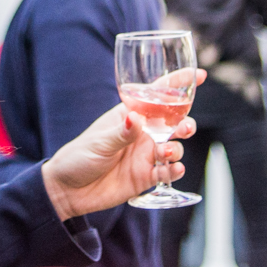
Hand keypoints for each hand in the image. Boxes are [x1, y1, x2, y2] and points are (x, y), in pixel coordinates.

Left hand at [41, 91, 199, 221]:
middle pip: (173, 123)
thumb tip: (136, 119)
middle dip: (185, 122)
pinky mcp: (145, 176)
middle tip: (185, 127)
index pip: (157, 95)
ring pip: (173, 147)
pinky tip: (174, 169)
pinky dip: (174, 170)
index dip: (178, 83)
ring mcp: (145, 155)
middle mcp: (141, 133)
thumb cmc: (79, 157)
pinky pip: (167, 171)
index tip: (199, 75)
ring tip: (168, 152)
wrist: (68, 191)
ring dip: (177, 148)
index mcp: (129, 115)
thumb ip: (121, 133)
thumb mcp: (98, 142)